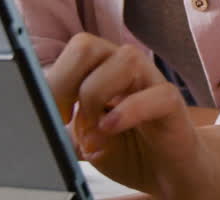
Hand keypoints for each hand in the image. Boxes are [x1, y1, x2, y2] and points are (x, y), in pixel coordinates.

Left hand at [45, 33, 213, 197]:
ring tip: (94, 131)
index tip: (49, 115)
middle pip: (88, 45)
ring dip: (96, 96)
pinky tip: (111, 129)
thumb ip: (68, 130)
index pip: (73, 51)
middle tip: (66, 119)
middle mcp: (125, 68)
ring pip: (123, 59)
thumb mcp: (85, 141)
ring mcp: (151, 81)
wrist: (169, 174)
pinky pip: (154, 95)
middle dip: (67, 84)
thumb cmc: (128, 151)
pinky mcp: (171, 103)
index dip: (55, 80)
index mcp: (101, 70)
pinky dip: (128, 111)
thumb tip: (48, 123)